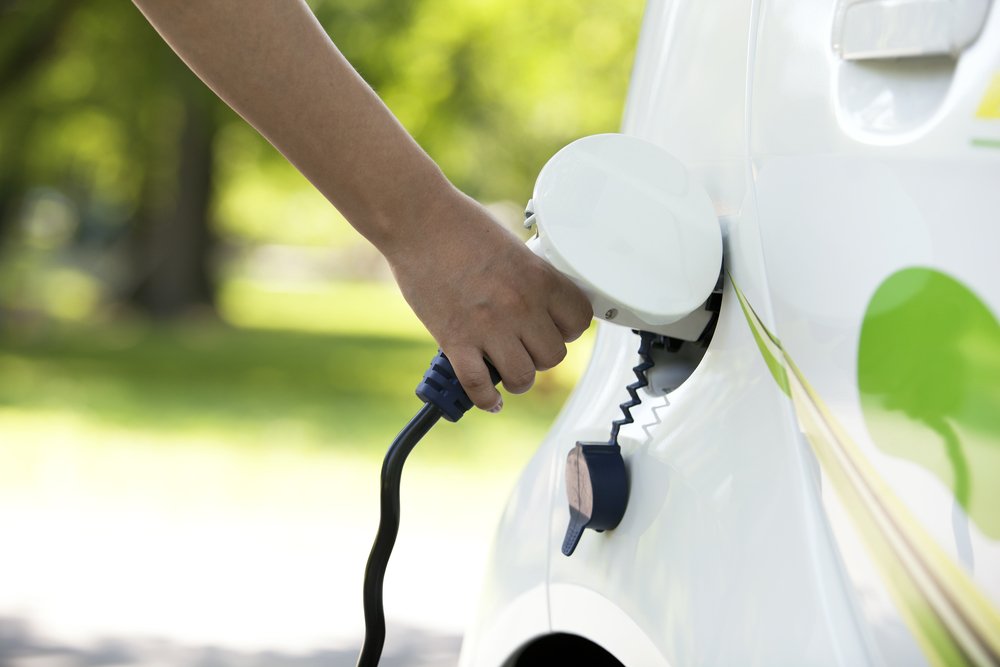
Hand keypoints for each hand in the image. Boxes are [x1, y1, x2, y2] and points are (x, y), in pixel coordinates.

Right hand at [387, 191, 591, 411]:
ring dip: (516, 378)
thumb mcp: (512, 247)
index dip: (568, 329)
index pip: (579, 321)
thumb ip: (528, 279)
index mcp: (539, 278)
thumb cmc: (459, 226)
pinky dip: (485, 399)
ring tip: (507, 370)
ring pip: (522, 377)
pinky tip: (488, 397)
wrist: (418, 221)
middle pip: (554, 357)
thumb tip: (536, 304)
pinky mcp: (455, 341)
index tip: (557, 329)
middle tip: (526, 348)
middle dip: (541, 356)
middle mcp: (520, 306)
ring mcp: (488, 327)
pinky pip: (479, 386)